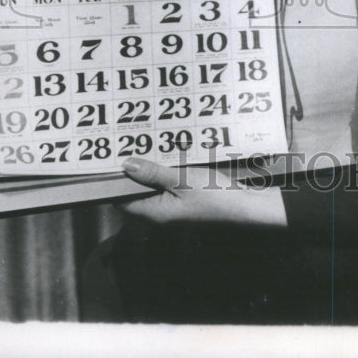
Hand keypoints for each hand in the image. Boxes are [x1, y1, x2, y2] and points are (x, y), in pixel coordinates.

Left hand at [119, 157, 287, 225]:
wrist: (246, 206)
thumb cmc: (215, 197)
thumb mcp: (182, 180)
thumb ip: (153, 173)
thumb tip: (126, 165)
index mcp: (155, 213)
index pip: (122, 200)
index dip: (114, 181)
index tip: (110, 158)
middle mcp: (162, 213)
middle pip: (138, 191)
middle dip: (134, 170)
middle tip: (129, 144)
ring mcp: (175, 206)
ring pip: (154, 186)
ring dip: (151, 168)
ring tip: (147, 144)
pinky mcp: (187, 198)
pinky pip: (169, 184)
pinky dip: (167, 170)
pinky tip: (170, 153)